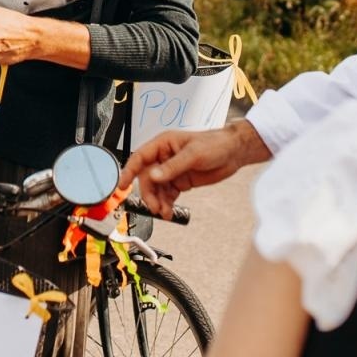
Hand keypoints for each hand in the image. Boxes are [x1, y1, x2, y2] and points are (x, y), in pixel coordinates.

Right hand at [121, 122, 271, 216]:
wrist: (233, 153)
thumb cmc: (214, 144)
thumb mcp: (193, 154)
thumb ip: (173, 167)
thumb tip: (154, 176)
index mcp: (163, 144)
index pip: (140, 158)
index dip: (129, 171)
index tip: (122, 186)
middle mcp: (164, 157)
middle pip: (147, 178)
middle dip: (150, 194)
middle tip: (156, 207)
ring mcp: (171, 170)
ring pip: (156, 189)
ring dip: (158, 202)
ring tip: (165, 212)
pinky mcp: (180, 181)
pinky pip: (167, 194)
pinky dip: (166, 204)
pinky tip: (169, 212)